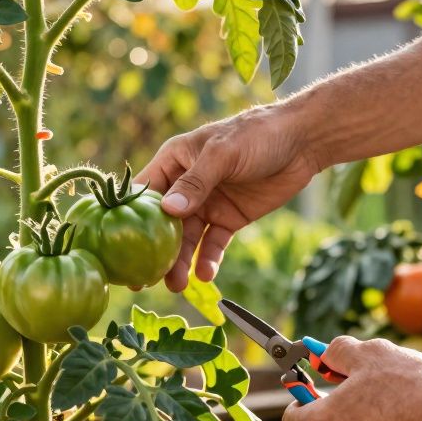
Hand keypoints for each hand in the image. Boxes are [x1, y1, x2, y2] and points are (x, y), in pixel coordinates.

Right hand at [135, 106, 320, 290]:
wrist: (302, 142)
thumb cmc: (256, 135)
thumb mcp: (222, 154)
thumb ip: (196, 184)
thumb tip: (169, 211)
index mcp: (174, 161)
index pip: (145, 193)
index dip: (130, 219)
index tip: (119, 247)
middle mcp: (186, 185)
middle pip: (164, 223)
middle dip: (155, 251)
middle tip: (144, 280)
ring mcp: (207, 204)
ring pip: (187, 238)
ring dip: (180, 261)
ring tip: (176, 285)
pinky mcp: (229, 218)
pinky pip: (214, 243)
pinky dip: (209, 259)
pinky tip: (205, 274)